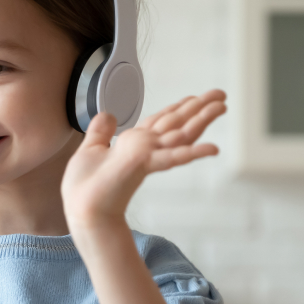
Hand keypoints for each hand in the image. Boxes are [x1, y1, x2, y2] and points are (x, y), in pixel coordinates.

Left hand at [61, 89, 225, 229]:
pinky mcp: (144, 165)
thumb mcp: (91, 149)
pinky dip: (193, 153)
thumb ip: (101, 131)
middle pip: (178, 122)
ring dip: (202, 119)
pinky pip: (173, 157)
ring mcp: (148, 156)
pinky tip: (213, 149)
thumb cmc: (85, 186)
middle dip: (199, 107)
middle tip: (221, 95)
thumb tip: (108, 115)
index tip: (195, 97)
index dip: (179, 107)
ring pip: (181, 134)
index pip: (162, 120)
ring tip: (221, 106)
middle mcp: (146, 147)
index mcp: (135, 142)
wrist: (82, 208)